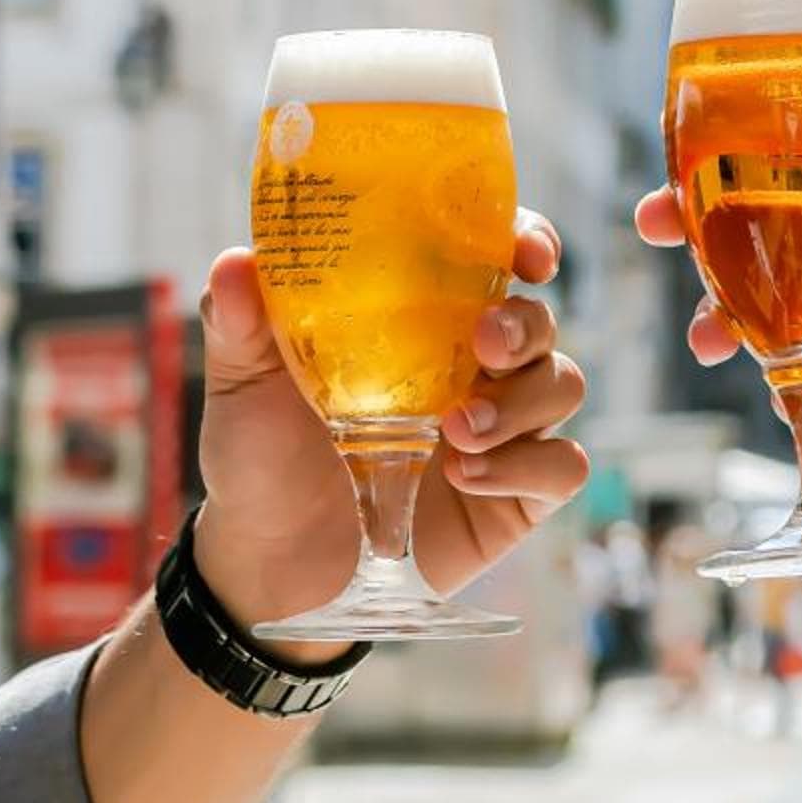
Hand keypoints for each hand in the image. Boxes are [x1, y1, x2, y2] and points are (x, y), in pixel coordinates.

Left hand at [194, 213, 587, 634]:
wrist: (272, 561)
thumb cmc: (261, 456)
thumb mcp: (241, 384)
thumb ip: (238, 323)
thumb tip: (237, 265)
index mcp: (419, 319)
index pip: (493, 259)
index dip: (525, 241)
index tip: (526, 254)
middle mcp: (470, 366)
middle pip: (540, 319)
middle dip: (526, 324)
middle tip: (484, 345)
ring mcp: (501, 429)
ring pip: (563, 385)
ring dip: (522, 402)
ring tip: (457, 433)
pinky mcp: (516, 494)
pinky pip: (564, 466)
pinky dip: (526, 467)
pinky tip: (465, 479)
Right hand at [636, 118, 801, 554]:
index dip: (762, 132)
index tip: (702, 126)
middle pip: (772, 216)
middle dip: (705, 212)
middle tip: (654, 216)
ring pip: (761, 288)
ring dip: (712, 292)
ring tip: (696, 322)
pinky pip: (774, 358)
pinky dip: (737, 351)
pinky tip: (721, 355)